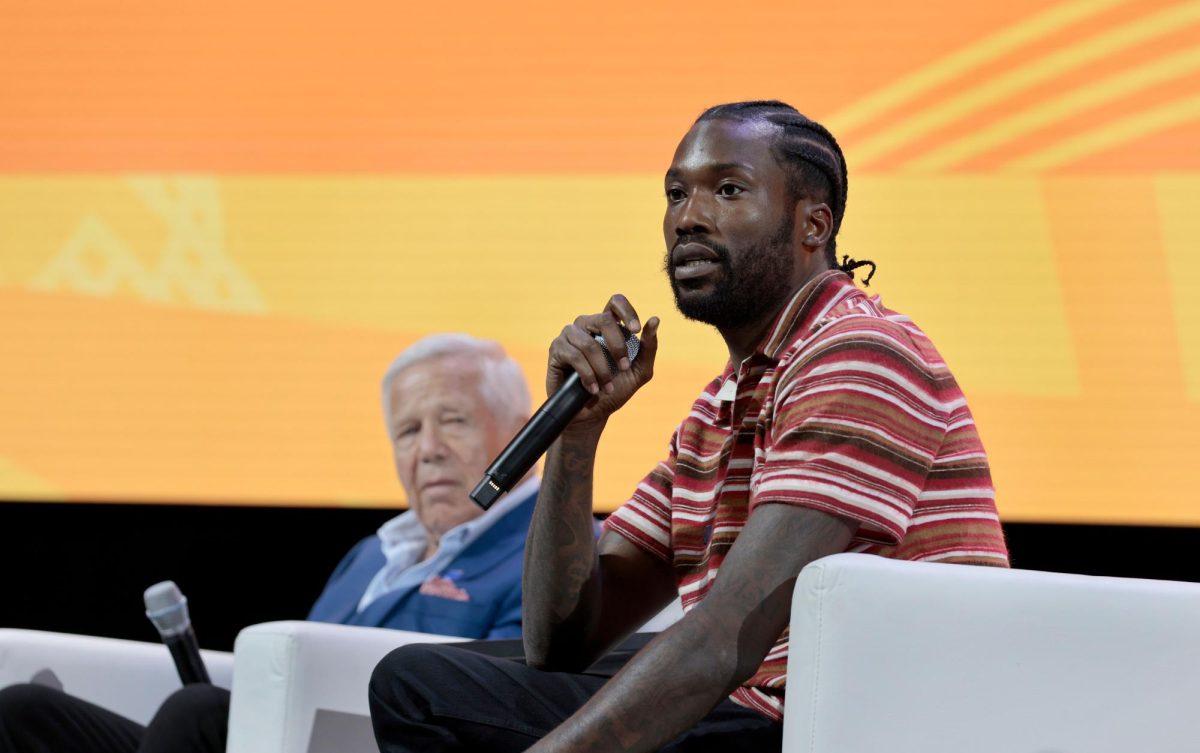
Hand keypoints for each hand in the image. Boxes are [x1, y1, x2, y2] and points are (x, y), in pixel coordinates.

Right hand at [546, 294, 659, 430]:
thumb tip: (654, 319)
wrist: (591, 415)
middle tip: (624, 368)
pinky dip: (587, 375)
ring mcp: (569, 336)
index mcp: (607, 326)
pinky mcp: (556, 350)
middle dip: (618, 346)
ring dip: (602, 369)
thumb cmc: (615, 390)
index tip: (636, 330)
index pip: (615, 302)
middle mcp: (587, 325)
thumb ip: (648, 347)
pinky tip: (592, 389)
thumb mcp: (639, 371)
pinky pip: (574, 356)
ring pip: (589, 343)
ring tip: (607, 387)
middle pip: (604, 320)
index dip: (627, 312)